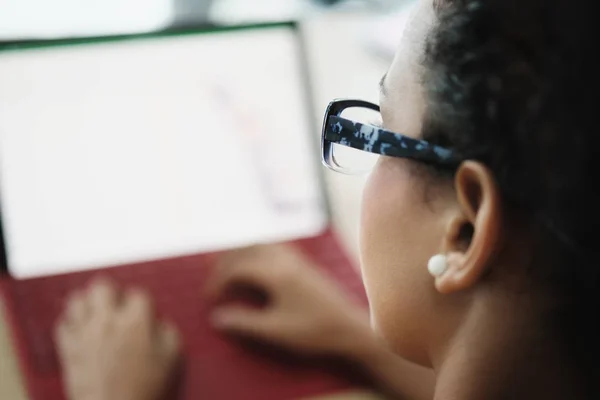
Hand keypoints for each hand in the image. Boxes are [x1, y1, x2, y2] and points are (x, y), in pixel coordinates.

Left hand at [54, 279, 180, 399]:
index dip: (142, 304)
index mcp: (136, 320)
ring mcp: (84, 332)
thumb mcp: (173, 358)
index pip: (138, 293)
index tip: (143, 314)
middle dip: (111, 292)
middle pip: (102, 286)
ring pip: (77, 299)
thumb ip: (168, 331)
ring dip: (88, 303)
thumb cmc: (145, 389)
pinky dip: (71, 323)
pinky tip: (82, 330)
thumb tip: (157, 322)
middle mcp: (107, 320)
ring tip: (96, 312)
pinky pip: (63, 323)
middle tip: (117, 304)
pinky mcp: (68, 348)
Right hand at [205, 244, 371, 357]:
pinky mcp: (306, 266)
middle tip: (215, 281)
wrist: (351, 329)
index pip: (238, 267)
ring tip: (230, 269)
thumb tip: (216, 317)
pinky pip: (276, 248)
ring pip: (263, 245)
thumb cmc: (313, 331)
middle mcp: (286, 261)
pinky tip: (258, 266)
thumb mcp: (275, 331)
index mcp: (276, 274)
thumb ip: (244, 322)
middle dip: (227, 262)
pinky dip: (259, 252)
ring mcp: (298, 261)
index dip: (219, 280)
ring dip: (243, 253)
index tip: (211, 299)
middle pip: (248, 249)